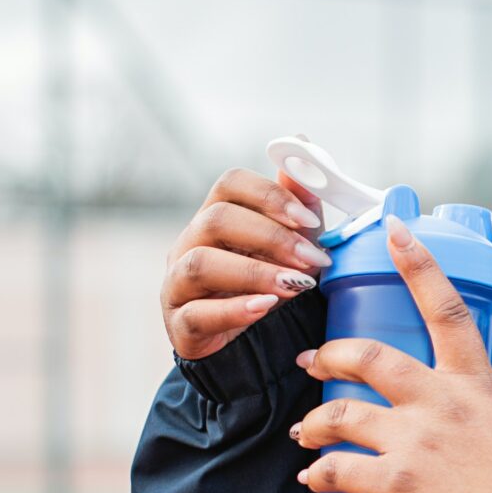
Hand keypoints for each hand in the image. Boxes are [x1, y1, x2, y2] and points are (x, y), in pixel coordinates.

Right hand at [160, 166, 333, 359]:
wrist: (251, 347)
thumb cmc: (271, 284)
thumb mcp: (294, 244)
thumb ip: (298, 202)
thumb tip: (303, 144)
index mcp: (217, 215)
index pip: (230, 184)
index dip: (270, 196)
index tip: (309, 219)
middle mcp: (190, 242)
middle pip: (216, 220)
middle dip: (271, 237)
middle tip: (313, 260)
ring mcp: (178, 282)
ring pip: (200, 263)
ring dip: (253, 273)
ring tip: (294, 286)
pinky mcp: (179, 322)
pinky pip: (197, 312)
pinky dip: (233, 310)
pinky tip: (265, 309)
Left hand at [290, 215, 491, 492]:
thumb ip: (468, 412)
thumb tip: (437, 416)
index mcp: (476, 383)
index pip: (445, 307)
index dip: (417, 263)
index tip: (394, 231)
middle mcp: (442, 402)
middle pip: (369, 356)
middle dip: (330, 355)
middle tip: (311, 361)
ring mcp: (416, 442)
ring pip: (341, 413)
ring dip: (313, 422)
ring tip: (304, 432)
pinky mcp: (397, 486)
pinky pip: (337, 470)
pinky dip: (318, 474)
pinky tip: (312, 478)